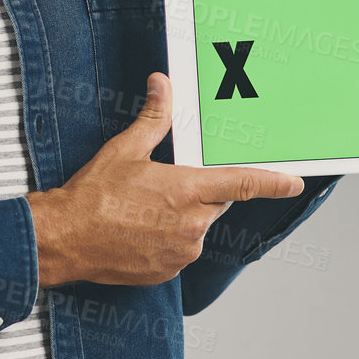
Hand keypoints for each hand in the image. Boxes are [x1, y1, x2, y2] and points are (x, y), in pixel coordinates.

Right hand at [25, 72, 304, 287]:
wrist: (65, 239)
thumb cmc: (93, 197)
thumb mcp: (125, 150)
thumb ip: (154, 118)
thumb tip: (162, 86)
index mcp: (187, 191)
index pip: (242, 185)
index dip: (273, 183)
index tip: (293, 182)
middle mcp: (191, 225)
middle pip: (215, 205)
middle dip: (198, 193)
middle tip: (164, 186)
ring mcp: (181, 252)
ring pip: (196, 229)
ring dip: (180, 218)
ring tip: (142, 210)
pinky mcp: (167, 272)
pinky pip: (179, 251)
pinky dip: (167, 240)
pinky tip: (138, 231)